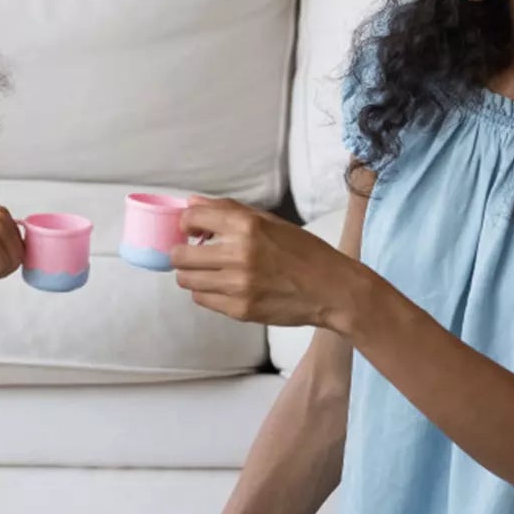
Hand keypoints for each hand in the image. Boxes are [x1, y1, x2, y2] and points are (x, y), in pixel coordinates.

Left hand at [172, 198, 363, 329]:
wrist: (333, 289)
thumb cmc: (304, 252)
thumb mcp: (270, 221)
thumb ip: (229, 210)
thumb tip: (192, 203)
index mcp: (247, 226)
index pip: (190, 219)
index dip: (186, 224)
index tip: (193, 230)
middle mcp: (239, 254)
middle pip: (180, 255)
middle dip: (182, 253)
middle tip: (195, 254)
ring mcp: (238, 285)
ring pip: (186, 280)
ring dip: (192, 274)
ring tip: (210, 271)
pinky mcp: (240, 309)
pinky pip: (202, 299)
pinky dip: (206, 292)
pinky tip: (223, 286)